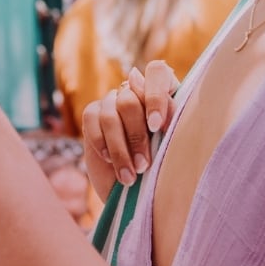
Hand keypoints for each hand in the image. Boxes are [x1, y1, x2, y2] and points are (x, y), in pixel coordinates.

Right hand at [81, 62, 176, 200]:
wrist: (139, 192)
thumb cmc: (163, 166)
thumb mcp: (172, 143)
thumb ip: (165, 111)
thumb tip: (139, 80)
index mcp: (163, 92)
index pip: (157, 72)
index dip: (156, 96)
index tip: (157, 127)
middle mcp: (135, 92)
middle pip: (129, 99)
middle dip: (136, 136)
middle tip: (144, 164)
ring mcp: (112, 102)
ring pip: (110, 114)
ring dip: (120, 149)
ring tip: (130, 175)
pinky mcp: (93, 115)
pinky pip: (91, 119)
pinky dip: (102, 143)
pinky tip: (110, 161)